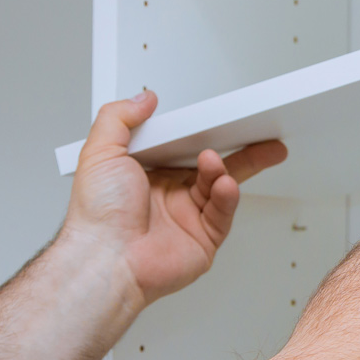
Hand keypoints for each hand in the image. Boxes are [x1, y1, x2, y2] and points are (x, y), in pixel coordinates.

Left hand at [63, 90, 287, 305]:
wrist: (107, 260)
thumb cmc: (98, 216)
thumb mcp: (99, 153)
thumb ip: (118, 119)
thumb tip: (143, 100)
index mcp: (147, 175)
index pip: (184, 147)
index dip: (203, 133)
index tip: (221, 120)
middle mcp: (169, 196)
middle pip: (213, 166)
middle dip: (241, 151)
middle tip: (262, 136)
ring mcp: (188, 217)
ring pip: (221, 186)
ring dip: (224, 171)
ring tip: (215, 162)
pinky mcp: (204, 238)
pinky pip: (224, 212)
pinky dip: (228, 197)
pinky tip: (223, 185)